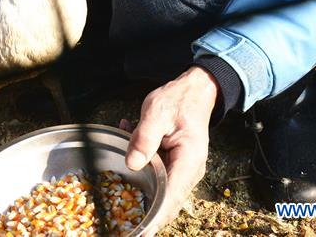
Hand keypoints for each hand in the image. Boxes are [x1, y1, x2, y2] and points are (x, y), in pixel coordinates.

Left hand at [119, 66, 217, 235]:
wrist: (195, 92)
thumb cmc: (178, 100)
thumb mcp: (157, 112)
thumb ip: (144, 138)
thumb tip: (132, 164)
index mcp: (188, 160)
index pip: (172, 196)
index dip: (156, 218)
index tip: (141, 232)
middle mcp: (189, 171)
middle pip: (168, 202)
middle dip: (147, 215)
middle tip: (126, 227)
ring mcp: (183, 170)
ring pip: (161, 192)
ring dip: (141, 192)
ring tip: (121, 200)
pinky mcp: (175, 167)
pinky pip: (158, 177)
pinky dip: (142, 172)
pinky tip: (126, 151)